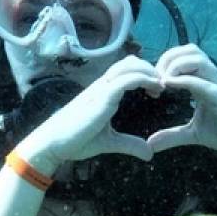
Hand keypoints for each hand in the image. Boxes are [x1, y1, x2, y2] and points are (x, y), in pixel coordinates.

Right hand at [17, 55, 162, 169]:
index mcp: (103, 92)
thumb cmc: (75, 141)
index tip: (158, 89)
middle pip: (130, 62)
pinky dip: (143, 78)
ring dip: (149, 70)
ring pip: (129, 66)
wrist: (53, 143)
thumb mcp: (109, 143)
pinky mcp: (101, 97)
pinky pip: (125, 80)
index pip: (126, 70)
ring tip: (161, 84)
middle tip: (163, 85)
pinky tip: (155, 86)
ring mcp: (101, 90)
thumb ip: (129, 144)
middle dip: (150, 68)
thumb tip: (149, 153)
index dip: (144, 74)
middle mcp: (103, 86)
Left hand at [148, 44, 216, 162]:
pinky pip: (207, 84)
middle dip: (168, 59)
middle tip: (156, 79)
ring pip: (199, 60)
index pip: (185, 56)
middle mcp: (212, 80)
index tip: (152, 83)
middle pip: (191, 50)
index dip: (165, 62)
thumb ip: (172, 135)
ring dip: (176, 66)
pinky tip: (171, 85)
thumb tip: (150, 144)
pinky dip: (187, 81)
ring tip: (164, 81)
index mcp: (204, 82)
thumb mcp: (193, 134)